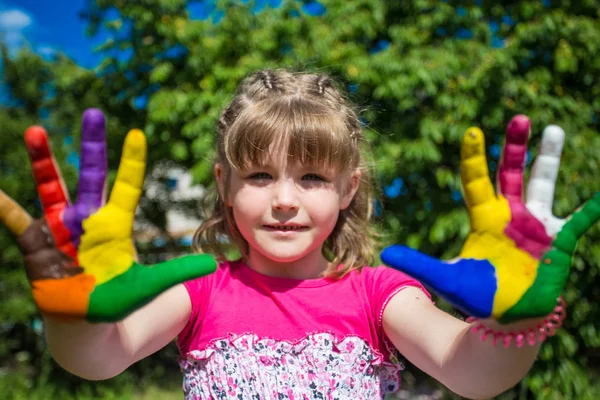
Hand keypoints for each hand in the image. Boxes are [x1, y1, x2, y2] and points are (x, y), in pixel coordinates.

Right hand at [0, 109, 215, 321]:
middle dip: (92, 146)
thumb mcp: (149, 286)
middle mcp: (87, 220)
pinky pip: (18, 223)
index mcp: (114, 225)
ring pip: (51, 188)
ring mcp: (60, 230)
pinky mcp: (37, 245)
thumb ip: (176, 272)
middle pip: (91, 175)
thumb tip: (212, 264)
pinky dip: (6, 208)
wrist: (86, 325)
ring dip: (43, 161)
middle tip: (94, 113)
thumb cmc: (116, 302)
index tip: (136, 133)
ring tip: (36, 130)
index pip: (126, 186)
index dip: (130, 162)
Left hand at [381, 115, 599, 323]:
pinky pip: (578, 222)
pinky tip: (599, 196)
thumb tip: (386, 255)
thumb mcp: (447, 278)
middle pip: (512, 174)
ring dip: (548, 160)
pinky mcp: (558, 244)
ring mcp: (536, 227)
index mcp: (484, 219)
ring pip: (544, 185)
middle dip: (515, 148)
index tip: (472, 131)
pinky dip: (590, 210)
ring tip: (553, 130)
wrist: (506, 318)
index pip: (477, 181)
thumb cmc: (477, 296)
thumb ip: (420, 264)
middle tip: (518, 118)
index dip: (475, 158)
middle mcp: (511, 216)